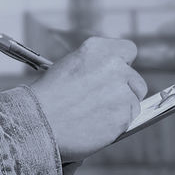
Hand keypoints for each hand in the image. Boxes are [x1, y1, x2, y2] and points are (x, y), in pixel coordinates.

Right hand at [30, 36, 146, 162]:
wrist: (38, 120)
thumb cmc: (47, 96)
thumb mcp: (68, 67)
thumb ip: (94, 67)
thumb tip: (110, 78)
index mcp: (96, 49)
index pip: (128, 50)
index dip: (123, 64)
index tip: (116, 74)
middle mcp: (113, 66)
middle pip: (136, 80)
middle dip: (125, 91)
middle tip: (103, 101)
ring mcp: (121, 91)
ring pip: (133, 102)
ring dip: (120, 110)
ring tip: (93, 115)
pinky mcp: (124, 115)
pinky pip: (129, 120)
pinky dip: (116, 125)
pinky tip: (95, 124)